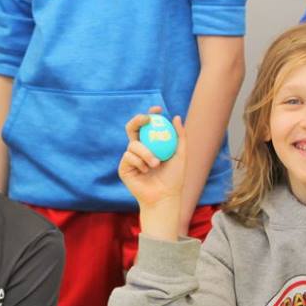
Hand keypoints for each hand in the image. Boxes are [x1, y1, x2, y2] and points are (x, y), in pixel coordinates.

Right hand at [117, 109, 187, 240]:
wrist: (164, 197)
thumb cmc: (174, 178)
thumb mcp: (180, 155)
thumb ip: (180, 136)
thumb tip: (175, 116)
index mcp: (152, 144)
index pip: (148, 125)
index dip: (150, 114)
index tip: (157, 109)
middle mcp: (139, 149)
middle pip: (132, 128)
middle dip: (138, 120)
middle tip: (147, 119)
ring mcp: (130, 158)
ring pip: (133, 144)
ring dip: (146, 152)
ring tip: (155, 164)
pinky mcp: (124, 167)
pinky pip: (128, 156)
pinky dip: (139, 162)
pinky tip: (145, 171)